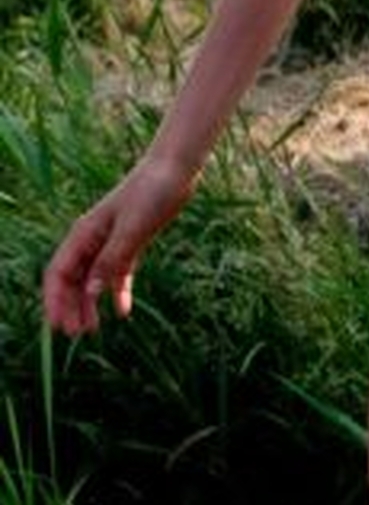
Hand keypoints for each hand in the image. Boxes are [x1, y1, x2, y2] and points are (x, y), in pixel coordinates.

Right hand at [41, 158, 197, 333]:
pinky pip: (117, 272)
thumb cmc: (152, 192)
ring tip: (93, 328)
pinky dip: (117, 291)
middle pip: (72, 279)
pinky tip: (122, 311)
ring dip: (89, 303)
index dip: (55, 300)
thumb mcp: (132, 228)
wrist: (176, 170)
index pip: (58, 273)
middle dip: (70, 306)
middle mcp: (92, 240)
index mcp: (84, 234)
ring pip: (92, 279)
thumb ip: (112, 259)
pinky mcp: (131, 242)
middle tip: (77, 334)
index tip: (58, 325)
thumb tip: (90, 291)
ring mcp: (110, 241)